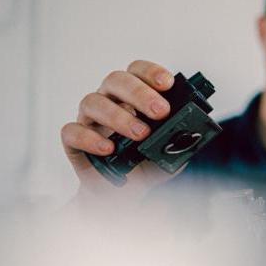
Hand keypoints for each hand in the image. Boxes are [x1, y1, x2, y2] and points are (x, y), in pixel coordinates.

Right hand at [60, 60, 174, 194]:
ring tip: (141, 134)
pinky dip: (90, 138)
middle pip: (116, 80)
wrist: (126, 194)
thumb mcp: (171, 151)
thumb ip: (182, 138)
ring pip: (93, 102)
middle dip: (140, 94)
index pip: (138, 71)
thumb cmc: (146, 164)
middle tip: (160, 112)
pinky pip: (72, 131)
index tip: (168, 84)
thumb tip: (193, 131)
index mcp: (133, 96)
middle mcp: (110, 100)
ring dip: (119, 116)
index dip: (151, 72)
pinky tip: (108, 148)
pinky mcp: (74, 140)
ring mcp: (90, 119)